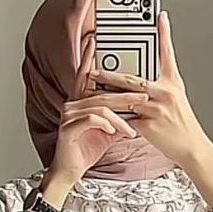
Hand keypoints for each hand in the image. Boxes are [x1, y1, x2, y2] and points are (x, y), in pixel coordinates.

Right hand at [50, 32, 149, 182]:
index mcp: (81, 102)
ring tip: (133, 126)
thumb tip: (138, 112)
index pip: (87, 76)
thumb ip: (120, 118)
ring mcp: (69, 115)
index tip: (96, 40)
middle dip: (125, 94)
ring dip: (120, 116)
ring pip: (100, 106)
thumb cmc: (86, 149)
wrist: (70, 171)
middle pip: (101, 91)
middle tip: (144, 96)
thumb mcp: (108, 131)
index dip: (90, 57)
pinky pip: (92, 119)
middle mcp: (73, 104)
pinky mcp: (68, 128)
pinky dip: (107, 124)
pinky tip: (114, 132)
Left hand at [88, 11, 207, 167]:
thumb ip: (161, 84)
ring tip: (92, 88)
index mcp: (173, 83)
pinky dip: (115, 117)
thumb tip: (142, 77)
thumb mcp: (176, 97)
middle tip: (95, 68)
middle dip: (112, 74)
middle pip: (134, 79)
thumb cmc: (181, 123)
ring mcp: (157, 110)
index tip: (159, 15)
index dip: (164, 33)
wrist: (190, 147)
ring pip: (127, 98)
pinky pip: (127, 120)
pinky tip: (102, 114)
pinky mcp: (150, 126)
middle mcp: (166, 93)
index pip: (167, 54)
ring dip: (107, 94)